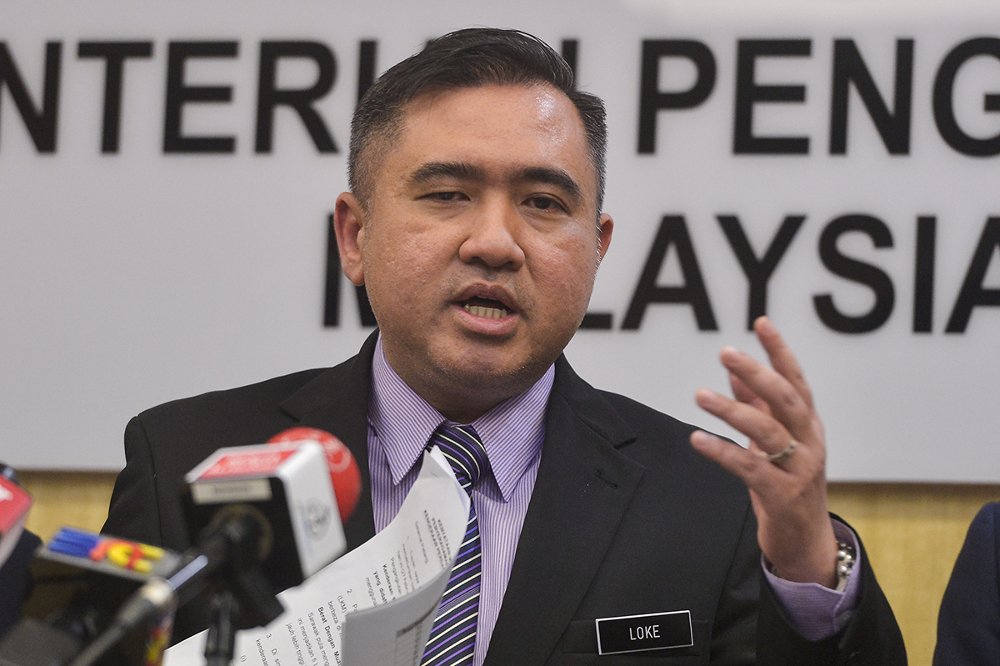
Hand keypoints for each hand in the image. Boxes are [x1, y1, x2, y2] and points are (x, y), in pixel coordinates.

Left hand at [690, 317, 837, 586]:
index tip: (762, 323)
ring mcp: (799, 469)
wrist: (804, 541)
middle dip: (757, 373)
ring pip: (767, 432)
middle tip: (727, 352)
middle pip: (786, 400)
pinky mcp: (782, 495)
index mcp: (808, 424)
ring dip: (732, 410)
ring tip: (700, 395)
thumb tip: (734, 370)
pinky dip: (722, 452)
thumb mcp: (773, 441)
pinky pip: (749, 468)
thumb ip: (756, 405)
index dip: (780, 352)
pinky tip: (697, 439)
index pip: (796, 380)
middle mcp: (810, 442)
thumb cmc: (787, 483)